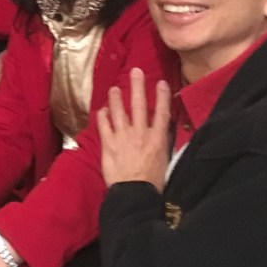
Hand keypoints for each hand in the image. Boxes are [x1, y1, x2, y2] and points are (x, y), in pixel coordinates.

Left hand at [96, 67, 171, 190]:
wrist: (134, 194)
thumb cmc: (152, 182)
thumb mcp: (164, 161)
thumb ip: (162, 144)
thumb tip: (163, 131)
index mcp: (157, 139)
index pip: (162, 113)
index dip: (162, 97)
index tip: (161, 82)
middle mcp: (140, 134)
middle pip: (139, 105)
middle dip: (138, 86)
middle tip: (136, 71)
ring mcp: (123, 137)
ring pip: (119, 111)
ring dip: (117, 98)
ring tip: (115, 88)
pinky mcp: (108, 144)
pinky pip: (104, 125)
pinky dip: (103, 115)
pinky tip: (102, 110)